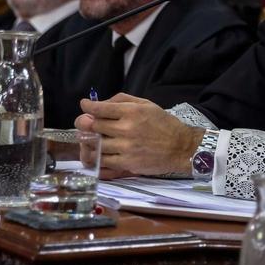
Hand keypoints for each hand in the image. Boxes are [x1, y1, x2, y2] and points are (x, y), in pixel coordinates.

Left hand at [75, 93, 202, 176]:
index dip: (88, 106)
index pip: (100, 108)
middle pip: (93, 126)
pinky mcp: (127, 164)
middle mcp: (127, 129)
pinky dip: (96, 158)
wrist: (181, 148)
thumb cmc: (164, 124)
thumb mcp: (147, 104)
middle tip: (84, 123)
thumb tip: (102, 102)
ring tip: (90, 139)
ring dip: (88, 142)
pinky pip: (103, 162)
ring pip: (95, 146)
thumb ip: (123, 100)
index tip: (85, 105)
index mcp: (132, 112)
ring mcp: (126, 148)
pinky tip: (96, 154)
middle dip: (84, 123)